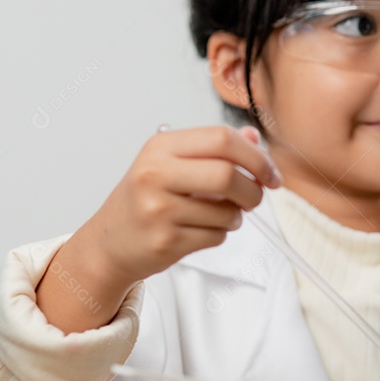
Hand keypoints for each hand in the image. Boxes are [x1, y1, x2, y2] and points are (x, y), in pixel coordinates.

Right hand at [76, 124, 281, 288]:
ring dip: (235, 217)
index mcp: (161, 147)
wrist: (110, 241)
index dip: (256, 156)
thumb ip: (215, 149)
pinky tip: (199, 230)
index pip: (222, 139)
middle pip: (228, 174)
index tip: (270, 172)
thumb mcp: (172, 163)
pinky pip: (216, 236)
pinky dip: (219, 234)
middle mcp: (155, 174)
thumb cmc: (146, 198)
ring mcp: (158, 209)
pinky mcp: (165, 241)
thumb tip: (255, 139)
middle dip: (253, 190)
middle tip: (255, 197)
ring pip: (227, 211)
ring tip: (218, 215)